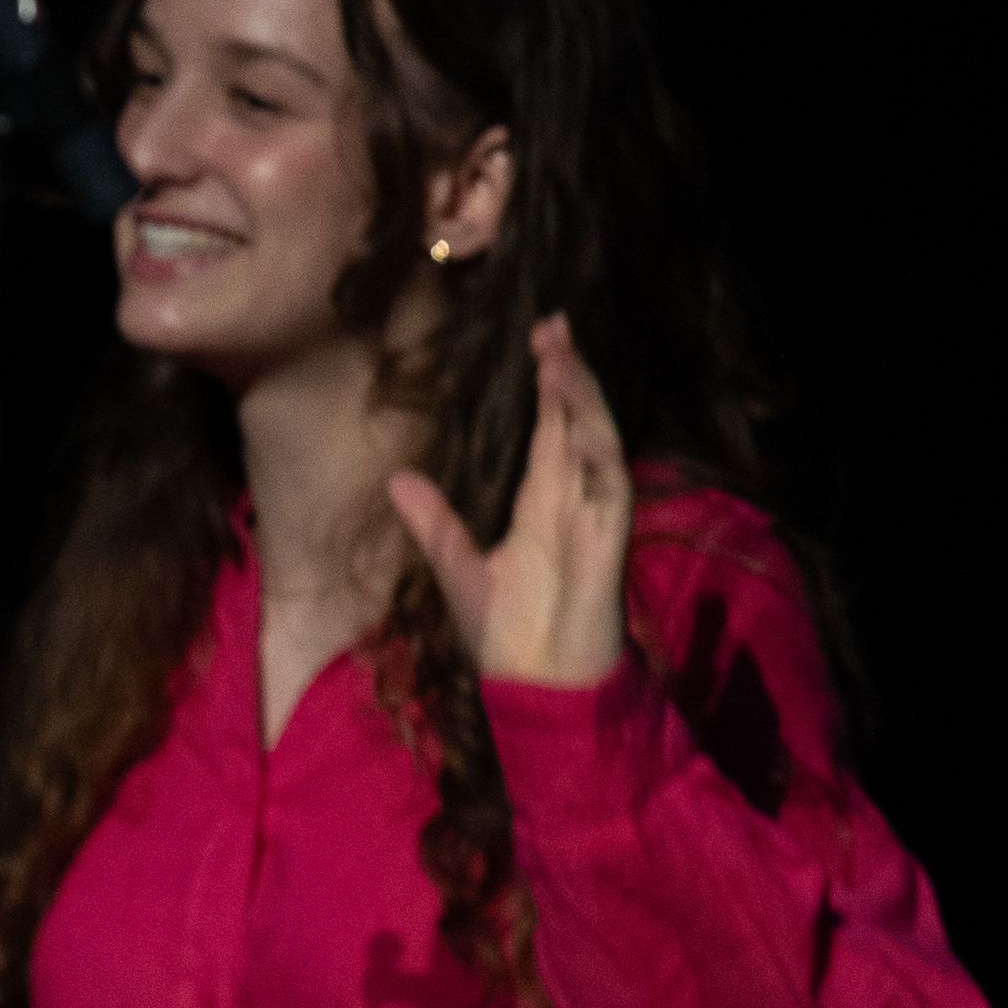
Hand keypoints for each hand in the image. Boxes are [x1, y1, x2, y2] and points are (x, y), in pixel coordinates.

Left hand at [387, 317, 633, 689]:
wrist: (538, 686)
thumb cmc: (507, 634)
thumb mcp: (456, 570)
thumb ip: (434, 524)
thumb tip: (397, 480)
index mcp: (540, 504)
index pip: (548, 432)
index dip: (548, 387)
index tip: (539, 339)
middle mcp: (572, 501)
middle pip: (575, 423)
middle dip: (567, 373)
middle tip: (553, 322)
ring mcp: (594, 516)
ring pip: (597, 442)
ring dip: (582, 400)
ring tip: (563, 355)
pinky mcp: (608, 539)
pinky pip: (610, 486)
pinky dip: (599, 452)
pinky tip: (584, 421)